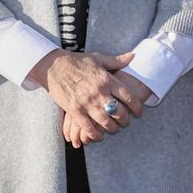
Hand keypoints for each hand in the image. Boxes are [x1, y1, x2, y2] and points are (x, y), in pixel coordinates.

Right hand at [29, 50, 144, 146]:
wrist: (53, 66)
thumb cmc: (76, 61)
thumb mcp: (98, 58)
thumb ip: (116, 60)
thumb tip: (132, 56)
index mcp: (106, 79)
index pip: (128, 96)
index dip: (137, 106)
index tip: (138, 111)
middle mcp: (99, 92)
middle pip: (119, 112)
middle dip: (126, 120)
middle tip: (125, 121)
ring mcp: (86, 103)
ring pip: (106, 122)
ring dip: (113, 128)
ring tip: (113, 128)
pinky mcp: (75, 111)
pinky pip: (88, 128)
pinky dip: (95, 134)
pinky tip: (98, 135)